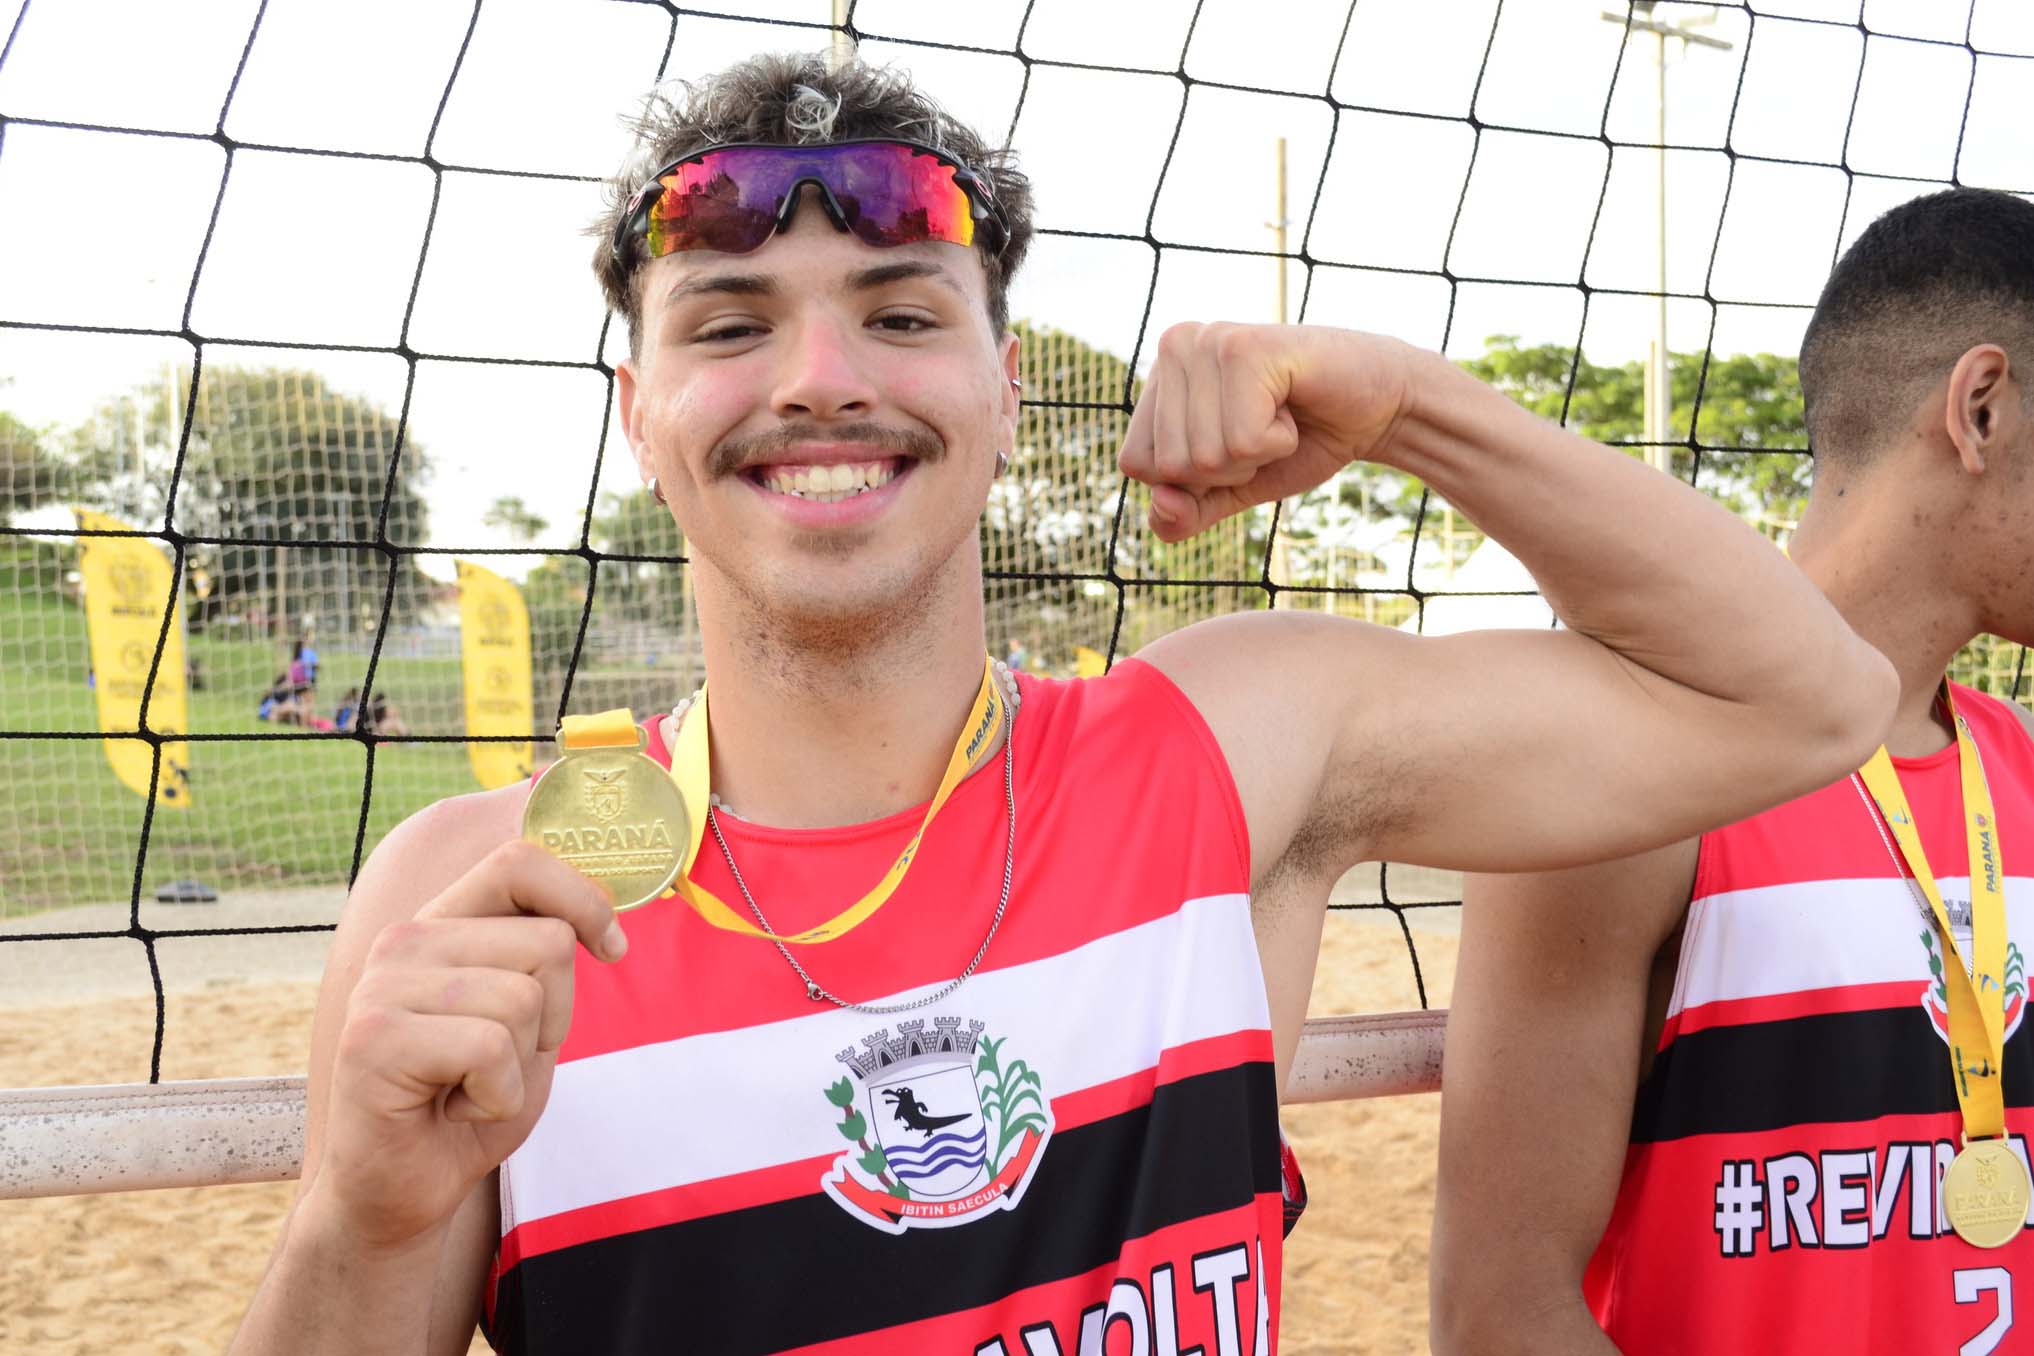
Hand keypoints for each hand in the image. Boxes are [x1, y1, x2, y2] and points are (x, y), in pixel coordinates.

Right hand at [305, 840, 623, 1249]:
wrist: (405, 1191)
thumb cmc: (471, 1103)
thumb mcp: (527, 1019)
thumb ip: (546, 958)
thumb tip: (602, 911)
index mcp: (442, 923)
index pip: (521, 861)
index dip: (584, 898)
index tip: (612, 947)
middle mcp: (405, 940)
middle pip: (548, 942)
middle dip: (555, 1016)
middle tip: (499, 1062)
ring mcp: (382, 985)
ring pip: (524, 999)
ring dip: (521, 1064)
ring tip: (471, 1087)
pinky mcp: (373, 1037)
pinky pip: (491, 1049)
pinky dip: (496, 1097)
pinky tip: (454, 1110)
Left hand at [1117, 323, 1412, 540]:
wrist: (1378, 408)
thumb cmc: (1301, 441)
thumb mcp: (1231, 489)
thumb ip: (1183, 513)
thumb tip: (1162, 506)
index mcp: (1158, 377)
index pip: (1135, 464)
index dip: (1191, 479)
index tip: (1236, 442)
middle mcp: (1172, 347)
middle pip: (1168, 465)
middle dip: (1226, 469)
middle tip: (1265, 428)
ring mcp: (1206, 342)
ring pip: (1203, 456)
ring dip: (1255, 455)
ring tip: (1279, 415)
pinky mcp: (1244, 347)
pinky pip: (1241, 441)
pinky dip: (1277, 441)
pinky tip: (1293, 406)